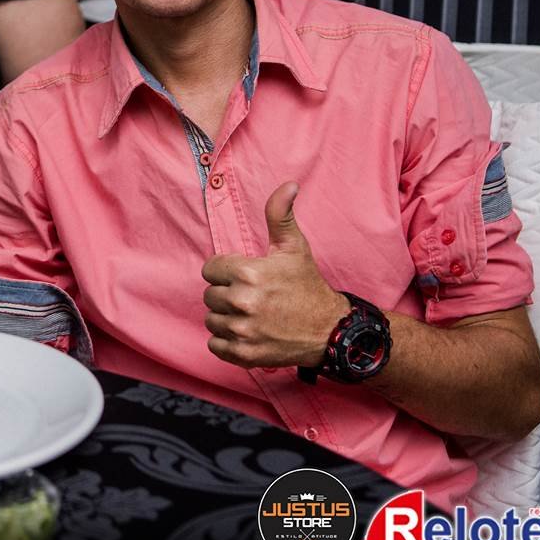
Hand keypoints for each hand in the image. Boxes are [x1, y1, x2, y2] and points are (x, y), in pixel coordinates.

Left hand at [200, 182, 350, 368]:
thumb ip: (280, 214)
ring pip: (211, 319)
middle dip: (226, 293)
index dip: (225, 271)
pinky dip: (226, 341)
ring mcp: (243, 331)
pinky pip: (214, 345)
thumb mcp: (294, 247)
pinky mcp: (243, 355)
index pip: (210, 269)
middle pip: (209, 294)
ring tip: (250, 314)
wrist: (330, 330)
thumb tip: (288, 185)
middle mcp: (243, 302)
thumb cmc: (307, 286)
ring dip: (226, 317)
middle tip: (252, 296)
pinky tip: (246, 332)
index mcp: (249, 273)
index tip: (244, 276)